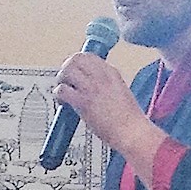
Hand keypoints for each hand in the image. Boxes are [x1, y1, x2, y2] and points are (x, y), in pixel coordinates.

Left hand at [52, 53, 166, 186]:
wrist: (132, 133)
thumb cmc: (129, 121)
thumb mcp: (121, 94)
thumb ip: (107, 88)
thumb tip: (92, 90)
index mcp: (111, 74)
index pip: (89, 57)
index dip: (77, 63)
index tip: (74, 72)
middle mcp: (101, 77)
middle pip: (76, 59)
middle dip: (66, 67)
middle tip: (65, 80)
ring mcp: (92, 88)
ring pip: (67, 70)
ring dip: (60, 79)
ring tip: (62, 91)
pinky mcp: (84, 102)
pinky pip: (63, 90)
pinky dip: (58, 94)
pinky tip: (61, 102)